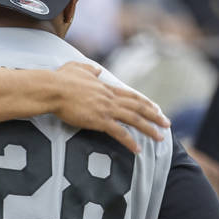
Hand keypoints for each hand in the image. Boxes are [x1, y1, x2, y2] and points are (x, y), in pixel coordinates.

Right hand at [50, 62, 167, 154]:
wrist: (52, 89)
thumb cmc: (60, 79)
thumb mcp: (76, 68)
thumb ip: (89, 69)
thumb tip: (97, 70)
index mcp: (106, 87)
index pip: (131, 95)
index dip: (145, 102)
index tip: (155, 108)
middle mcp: (110, 98)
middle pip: (138, 106)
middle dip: (154, 115)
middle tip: (166, 123)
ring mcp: (106, 109)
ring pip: (134, 119)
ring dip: (149, 129)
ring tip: (159, 138)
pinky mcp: (99, 120)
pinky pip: (119, 133)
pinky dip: (130, 142)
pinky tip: (137, 150)